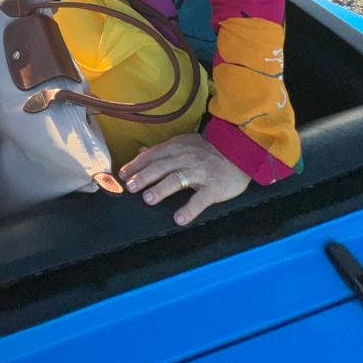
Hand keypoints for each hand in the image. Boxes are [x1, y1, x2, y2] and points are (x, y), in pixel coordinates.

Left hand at [119, 134, 249, 225]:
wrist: (240, 150)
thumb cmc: (208, 150)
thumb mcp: (184, 144)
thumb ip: (162, 150)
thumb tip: (140, 152)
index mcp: (176, 148)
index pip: (152, 156)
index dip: (136, 165)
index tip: (122, 175)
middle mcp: (185, 158)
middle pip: (160, 167)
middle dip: (143, 177)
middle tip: (129, 188)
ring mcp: (199, 173)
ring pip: (176, 179)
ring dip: (161, 189)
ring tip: (148, 199)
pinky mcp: (214, 187)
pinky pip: (200, 199)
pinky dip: (189, 209)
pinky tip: (179, 219)